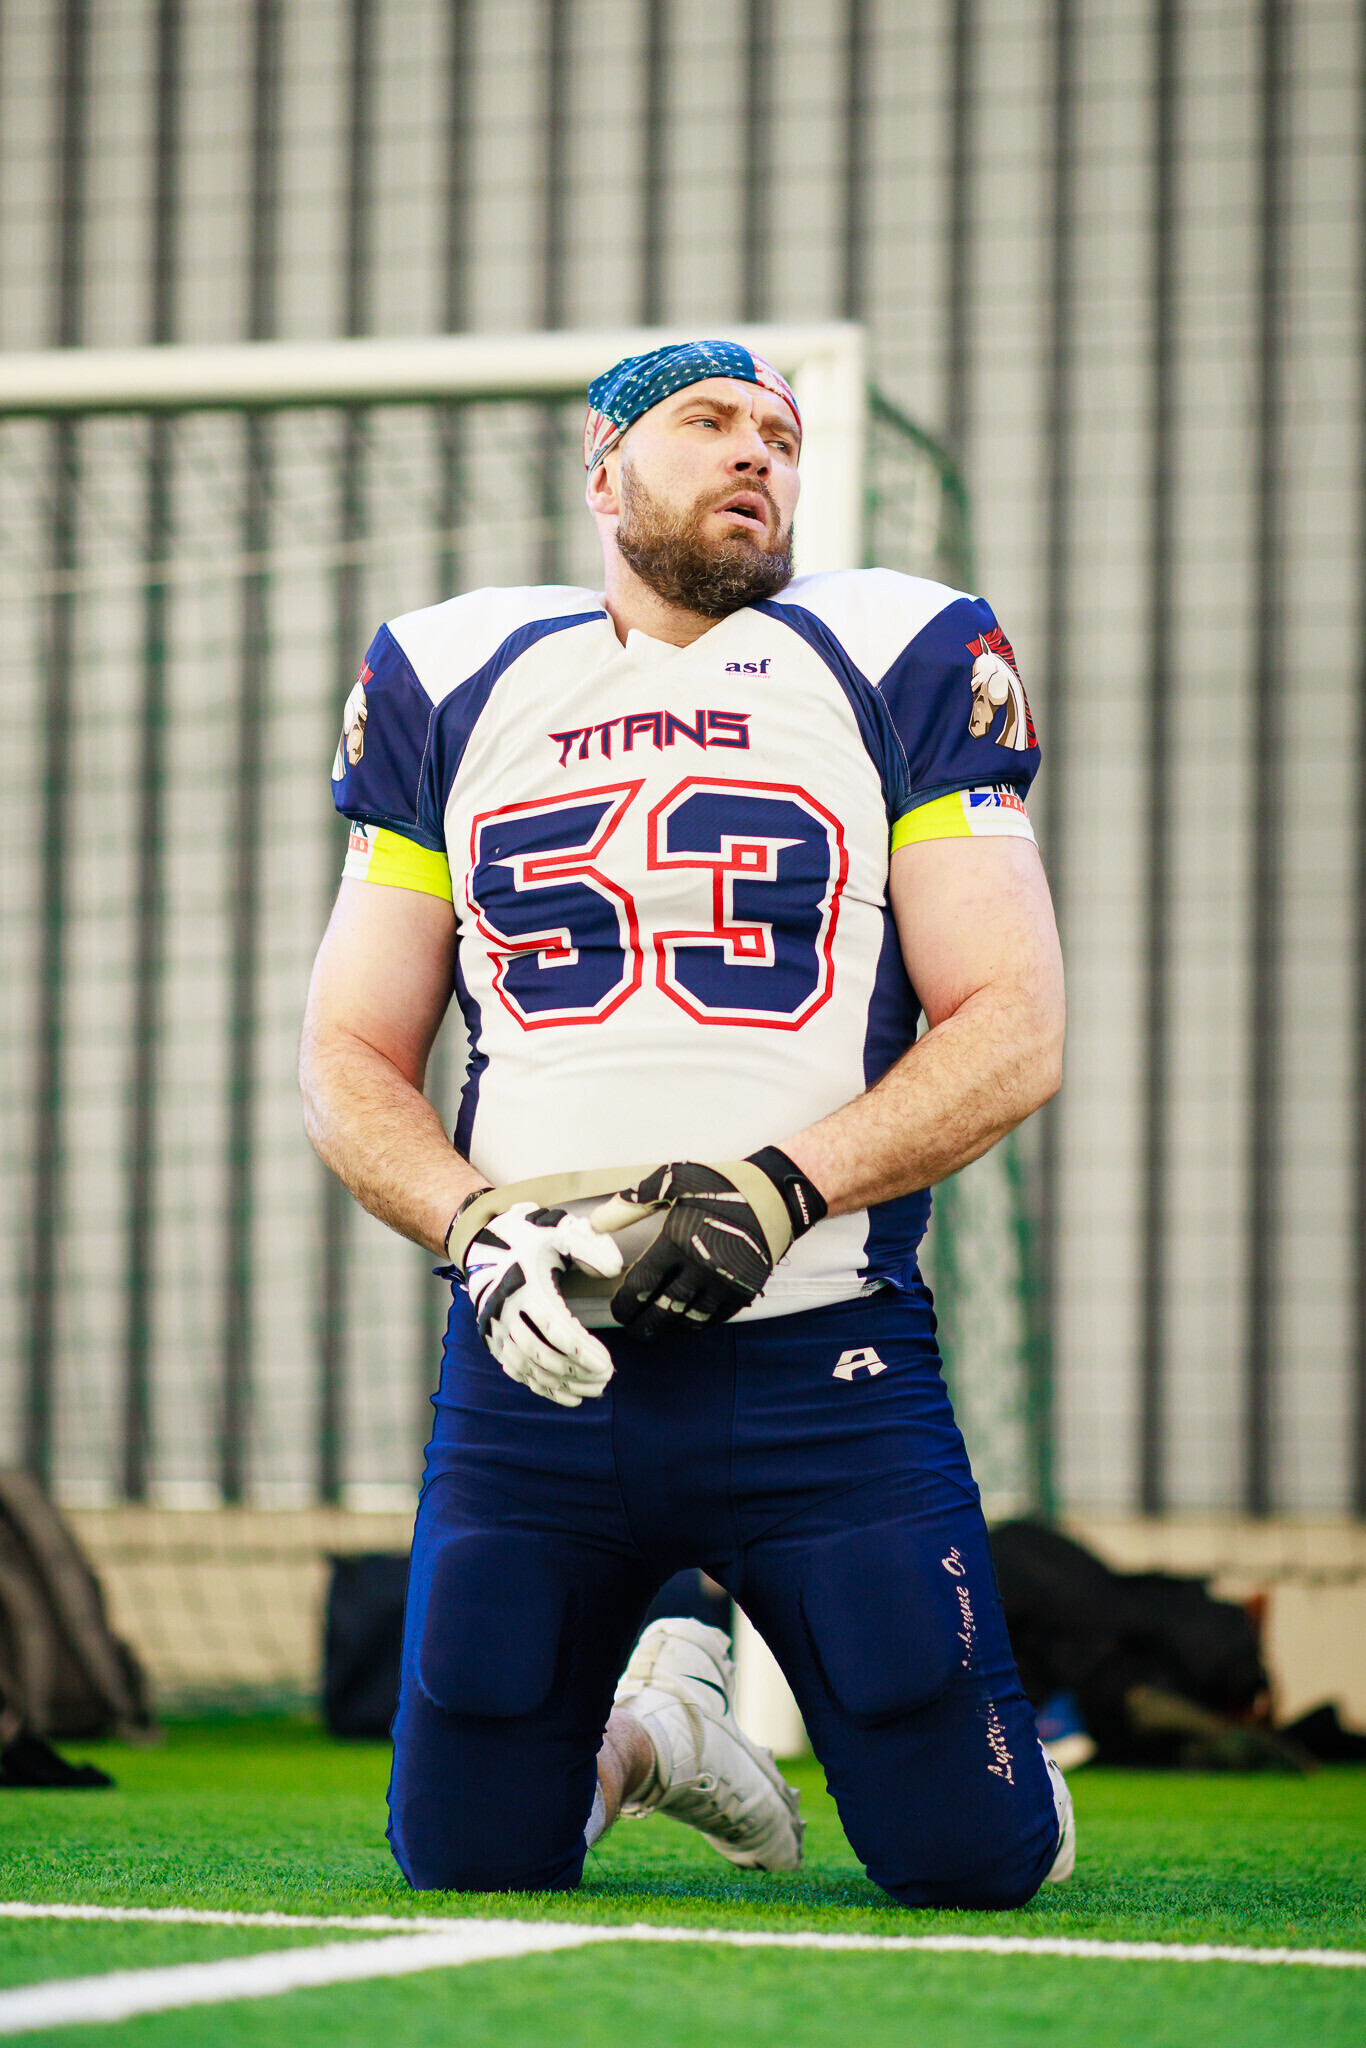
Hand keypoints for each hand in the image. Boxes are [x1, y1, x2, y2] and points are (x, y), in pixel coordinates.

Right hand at [461, 1202, 623, 1406]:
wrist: (484, 1243)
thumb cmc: (529, 1237)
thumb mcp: (559, 1230)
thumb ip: (589, 1245)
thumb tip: (615, 1268)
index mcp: (525, 1288)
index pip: (554, 1330)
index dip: (582, 1352)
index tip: (608, 1364)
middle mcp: (506, 1313)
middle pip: (542, 1355)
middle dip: (577, 1372)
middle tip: (607, 1377)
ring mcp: (497, 1331)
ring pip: (530, 1369)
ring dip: (564, 1384)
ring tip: (595, 1389)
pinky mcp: (495, 1342)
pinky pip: (518, 1374)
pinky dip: (544, 1389)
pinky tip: (571, 1397)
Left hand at [591, 1150, 825, 1340]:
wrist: (776, 1195)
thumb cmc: (721, 1186)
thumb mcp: (673, 1181)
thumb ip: (631, 1204)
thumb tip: (595, 1223)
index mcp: (679, 1242)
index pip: (643, 1285)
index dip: (626, 1303)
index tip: (617, 1308)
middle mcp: (702, 1269)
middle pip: (663, 1310)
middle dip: (643, 1323)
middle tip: (631, 1328)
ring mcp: (725, 1284)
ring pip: (688, 1319)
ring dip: (668, 1328)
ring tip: (653, 1329)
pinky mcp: (744, 1291)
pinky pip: (714, 1318)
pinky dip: (695, 1324)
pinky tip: (683, 1322)